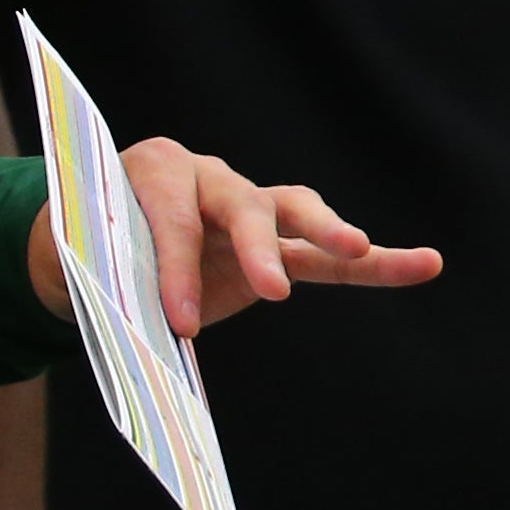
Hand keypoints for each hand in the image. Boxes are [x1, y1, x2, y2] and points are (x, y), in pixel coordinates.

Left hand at [27, 137, 442, 336]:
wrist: (91, 234)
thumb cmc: (87, 245)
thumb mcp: (85, 258)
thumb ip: (117, 284)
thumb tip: (149, 337)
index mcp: (153, 172)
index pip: (173, 220)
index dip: (176, 270)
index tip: (178, 323)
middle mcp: (209, 178)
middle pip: (242, 205)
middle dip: (257, 247)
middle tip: (272, 289)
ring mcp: (249, 206)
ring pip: (297, 215)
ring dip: (329, 233)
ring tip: (360, 250)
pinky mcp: (277, 241)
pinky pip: (328, 255)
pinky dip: (374, 262)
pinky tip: (424, 264)